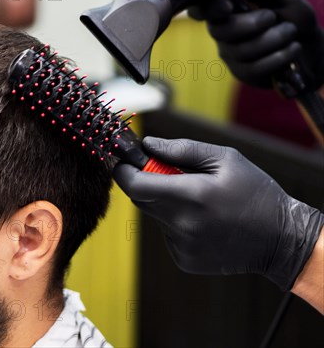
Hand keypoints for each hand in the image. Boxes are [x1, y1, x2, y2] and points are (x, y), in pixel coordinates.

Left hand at [113, 137, 323, 289]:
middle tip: (172, 176)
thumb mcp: (225, 159)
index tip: (124, 161)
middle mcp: (182, 223)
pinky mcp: (184, 259)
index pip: (135, 185)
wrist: (281, 239)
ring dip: (166, 204)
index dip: (123, 171)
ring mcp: (182, 245)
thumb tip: (147, 144)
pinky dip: (176, 223)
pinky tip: (203, 222)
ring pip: (155, 216)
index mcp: (192, 195)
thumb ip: (181, 150)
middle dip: (147, 183)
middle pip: (141, 199)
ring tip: (199, 202)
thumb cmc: (255, 192)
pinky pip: (167, 233)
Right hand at [188, 0, 323, 92]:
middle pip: (218, 31)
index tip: (227, 6)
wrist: (311, 46)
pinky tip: (292, 49)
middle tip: (272, 17)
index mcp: (227, 7)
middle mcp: (222, 30)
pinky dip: (278, 57)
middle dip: (249, 24)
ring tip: (291, 32)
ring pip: (240, 51)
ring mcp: (230, 53)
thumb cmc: (293, 17)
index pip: (200, 9)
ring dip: (272, 40)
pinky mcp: (242, 72)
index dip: (207, 9)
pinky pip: (253, 68)